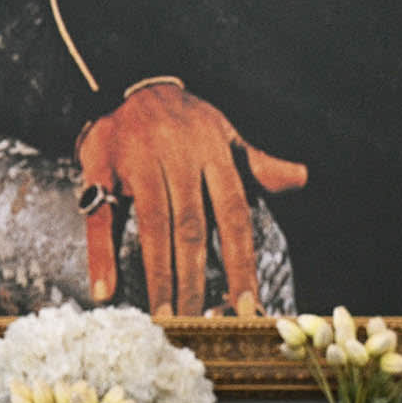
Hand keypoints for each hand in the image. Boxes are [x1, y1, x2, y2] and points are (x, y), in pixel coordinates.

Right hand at [76, 81, 305, 315]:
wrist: (129, 79)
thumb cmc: (184, 119)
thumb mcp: (224, 133)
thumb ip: (257, 164)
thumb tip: (301, 178)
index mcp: (212, 152)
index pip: (233, 214)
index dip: (240, 261)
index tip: (246, 304)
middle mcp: (178, 156)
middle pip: (190, 226)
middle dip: (194, 278)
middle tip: (196, 323)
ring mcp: (138, 161)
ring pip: (151, 225)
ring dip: (157, 274)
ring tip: (163, 316)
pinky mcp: (100, 165)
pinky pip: (100, 215)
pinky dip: (101, 254)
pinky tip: (105, 290)